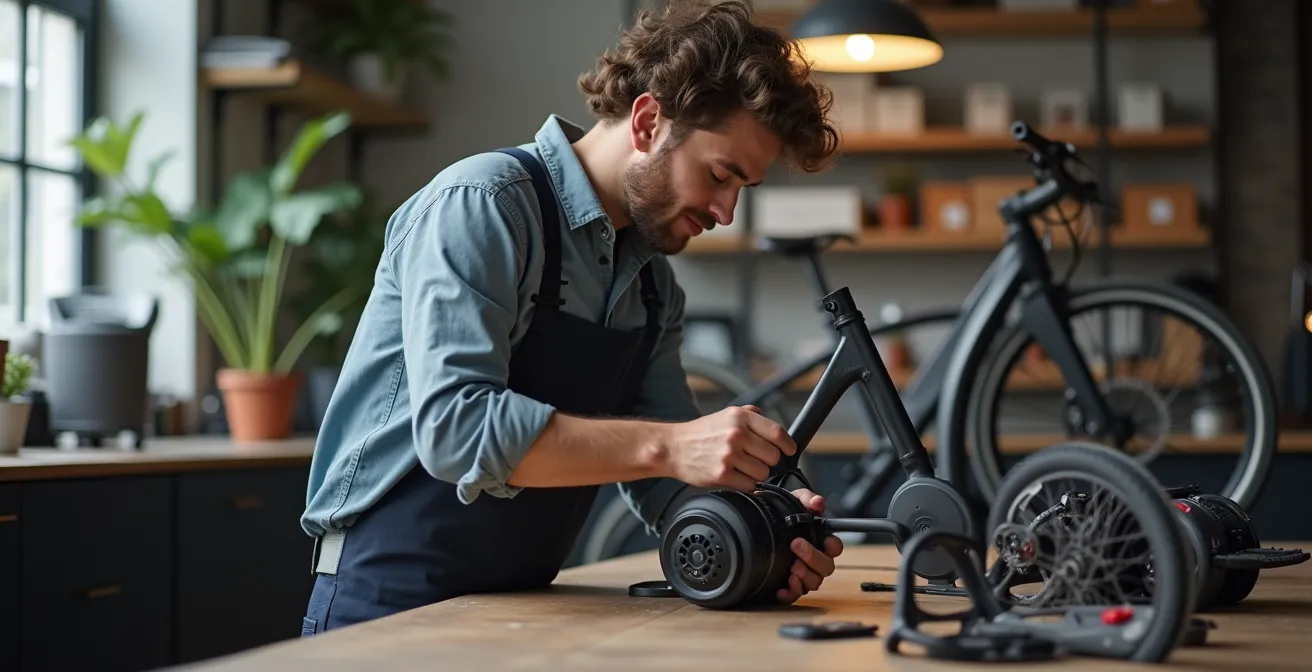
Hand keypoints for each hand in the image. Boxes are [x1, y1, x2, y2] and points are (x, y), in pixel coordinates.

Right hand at [662, 405, 795, 491]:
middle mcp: (736, 434)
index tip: (789, 451)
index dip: (787, 445)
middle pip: (773, 456)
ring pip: (763, 473)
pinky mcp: (722, 474)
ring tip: (740, 468)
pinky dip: (746, 484)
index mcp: (739, 417)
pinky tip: (735, 476)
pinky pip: (750, 485)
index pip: (777, 432)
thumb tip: (768, 420)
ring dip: (756, 474)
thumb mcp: (724, 415)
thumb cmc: (699, 433)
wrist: (672, 447)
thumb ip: (749, 414)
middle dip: (767, 461)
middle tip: (754, 460)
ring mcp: (729, 455)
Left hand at [777, 488, 844, 604]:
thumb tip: (818, 502)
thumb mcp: (792, 501)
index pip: (835, 547)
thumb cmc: (779, 516)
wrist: (754, 527)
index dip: (833, 545)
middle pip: (827, 567)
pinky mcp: (788, 585)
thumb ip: (806, 499)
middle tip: (796, 546)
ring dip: (805, 577)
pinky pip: (794, 596)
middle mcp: (814, 560)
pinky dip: (789, 593)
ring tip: (791, 568)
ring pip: (814, 583)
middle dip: (813, 558)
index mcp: (819, 541)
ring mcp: (803, 574)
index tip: (824, 540)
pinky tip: (781, 587)